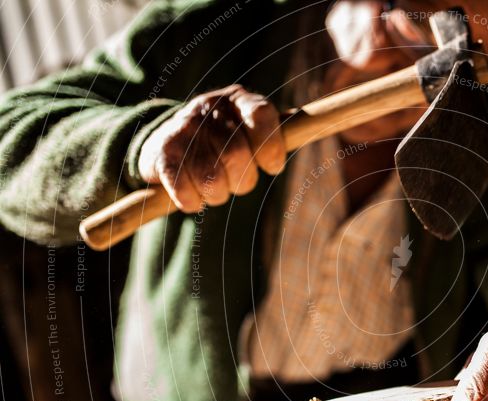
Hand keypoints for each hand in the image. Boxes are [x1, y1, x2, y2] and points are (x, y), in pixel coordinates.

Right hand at [138, 84, 285, 212]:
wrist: (164, 143)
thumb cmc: (222, 143)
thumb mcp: (249, 130)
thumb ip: (275, 134)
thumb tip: (317, 126)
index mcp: (238, 100)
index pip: (262, 116)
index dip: (271, 147)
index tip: (272, 167)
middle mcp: (209, 108)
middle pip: (238, 156)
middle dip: (243, 181)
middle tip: (235, 181)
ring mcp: (183, 128)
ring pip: (212, 179)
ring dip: (217, 195)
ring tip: (213, 188)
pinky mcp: (161, 153)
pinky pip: (184, 189)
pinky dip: (192, 202)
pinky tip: (192, 197)